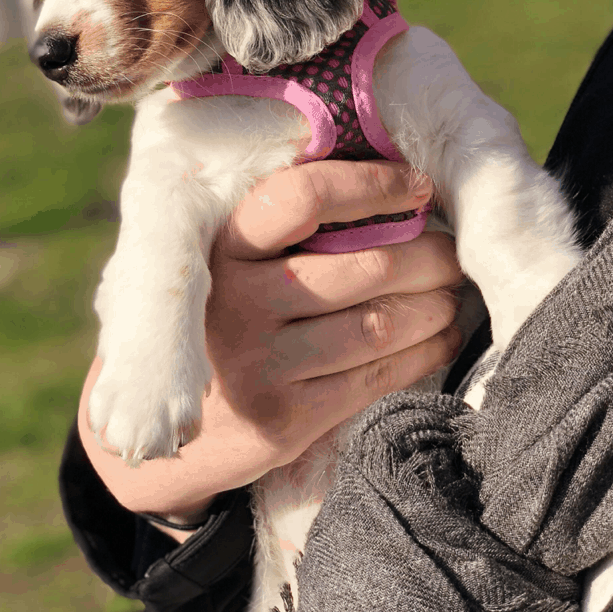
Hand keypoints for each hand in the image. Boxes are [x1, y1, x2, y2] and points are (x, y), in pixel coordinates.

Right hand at [78, 160, 462, 537]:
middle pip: (361, 266)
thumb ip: (275, 231)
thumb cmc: (212, 322)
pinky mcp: (285, 418)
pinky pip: (376, 376)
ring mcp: (260, 366)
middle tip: (453, 249)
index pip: (302, 196)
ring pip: (379, 323)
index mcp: (219, 249)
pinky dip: (424, 352)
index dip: (371, 185)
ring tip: (451, 291)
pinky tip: (440, 336)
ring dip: (435, 304)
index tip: (417, 185)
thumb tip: (383, 182)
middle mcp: (235, 303)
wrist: (159, 429)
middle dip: (428, 254)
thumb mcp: (217, 267)